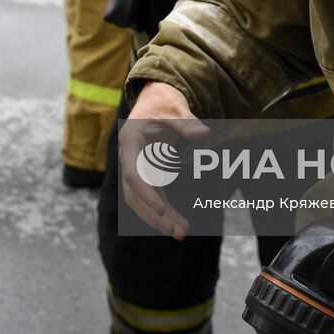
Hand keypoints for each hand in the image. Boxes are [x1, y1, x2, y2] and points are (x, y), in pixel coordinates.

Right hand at [118, 82, 209, 239]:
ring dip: (159, 218)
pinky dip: (165, 211)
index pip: (133, 173)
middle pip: (134, 193)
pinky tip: (180, 224)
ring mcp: (136, 168)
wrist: (156, 101)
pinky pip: (153, 197)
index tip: (162, 209)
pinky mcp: (147, 174)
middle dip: (153, 214)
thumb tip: (204, 134)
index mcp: (130, 141)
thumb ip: (186, 123)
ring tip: (181, 233)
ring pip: (142, 200)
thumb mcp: (174, 109)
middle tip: (175, 230)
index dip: (146, 193)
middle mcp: (129, 158)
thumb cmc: (163, 103)